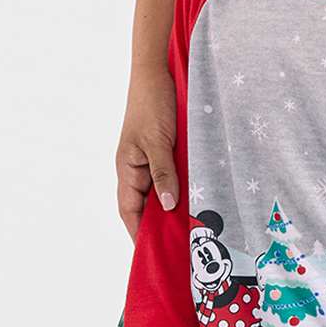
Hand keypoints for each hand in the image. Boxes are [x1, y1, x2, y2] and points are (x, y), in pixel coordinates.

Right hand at [116, 59, 179, 240]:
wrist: (159, 73)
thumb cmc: (152, 105)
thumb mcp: (157, 142)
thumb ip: (163, 173)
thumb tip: (168, 207)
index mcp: (127, 169)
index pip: (129, 210)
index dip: (138, 232)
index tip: (152, 253)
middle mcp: (138, 168)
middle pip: (146, 206)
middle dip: (159, 226)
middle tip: (179, 247)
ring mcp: (152, 160)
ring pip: (161, 192)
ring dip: (173, 208)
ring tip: (192, 229)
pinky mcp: (167, 151)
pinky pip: (173, 177)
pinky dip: (182, 189)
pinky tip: (198, 199)